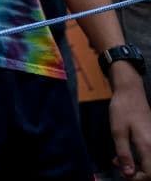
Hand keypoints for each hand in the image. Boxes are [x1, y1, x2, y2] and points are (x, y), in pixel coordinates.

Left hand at [109, 64, 150, 178]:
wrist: (130, 93)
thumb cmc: (122, 110)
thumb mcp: (118, 132)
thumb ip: (124, 154)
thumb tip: (128, 174)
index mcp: (148, 146)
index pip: (150, 174)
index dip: (137, 179)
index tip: (123, 173)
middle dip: (136, 175)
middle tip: (119, 167)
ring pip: (150, 165)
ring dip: (136, 168)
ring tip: (118, 161)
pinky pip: (149, 157)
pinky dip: (138, 160)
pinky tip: (124, 155)